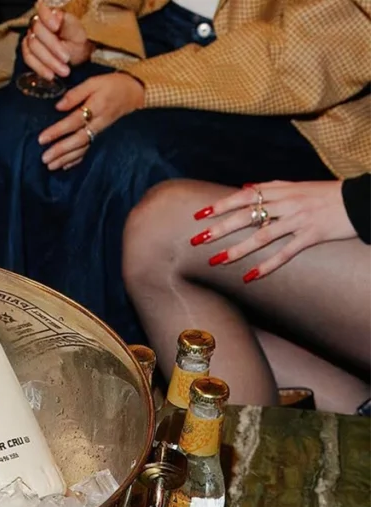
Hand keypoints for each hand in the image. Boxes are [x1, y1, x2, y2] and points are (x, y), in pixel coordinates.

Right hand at [21, 3, 92, 79]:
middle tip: (66, 58)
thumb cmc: (78, 41)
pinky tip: (51, 75)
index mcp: (51, 14)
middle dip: (53, 47)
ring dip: (49, 61)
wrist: (77, 57)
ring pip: (33, 47)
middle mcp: (38, 23)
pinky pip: (28, 59)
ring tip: (63, 70)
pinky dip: (40, 68)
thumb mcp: (77, 31)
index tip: (56, 27)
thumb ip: (67, 21)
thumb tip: (56, 15)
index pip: (42, 9)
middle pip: (37, 32)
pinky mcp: (28, 52)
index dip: (47, 18)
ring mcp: (31, 37)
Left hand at [37, 72, 142, 170]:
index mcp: (96, 108)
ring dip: (66, 159)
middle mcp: (99, 123)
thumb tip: (58, 106)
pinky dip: (78, 160)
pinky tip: (66, 166)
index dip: (57, 131)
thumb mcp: (94, 82)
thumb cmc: (111, 85)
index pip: (73, 121)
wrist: (135, 93)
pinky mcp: (104, 138)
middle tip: (44, 158)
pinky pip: (90, 152)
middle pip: (77, 140)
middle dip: (60, 151)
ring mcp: (102, 133)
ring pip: (83, 149)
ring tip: (51, 166)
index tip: (41, 139)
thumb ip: (75, 94)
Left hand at [190, 180, 355, 280]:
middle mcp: (287, 203)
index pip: (243, 196)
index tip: (199, 215)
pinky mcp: (312, 236)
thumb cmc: (326, 194)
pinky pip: (286, 252)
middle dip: (220, 229)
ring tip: (217, 261)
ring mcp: (299, 220)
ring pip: (262, 236)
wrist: (360, 200)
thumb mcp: (297, 186)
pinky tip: (251, 276)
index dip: (220, 205)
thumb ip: (271, 187)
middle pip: (247, 216)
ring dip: (238, 250)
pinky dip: (268, 265)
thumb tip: (245, 188)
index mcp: (281, 190)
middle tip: (197, 240)